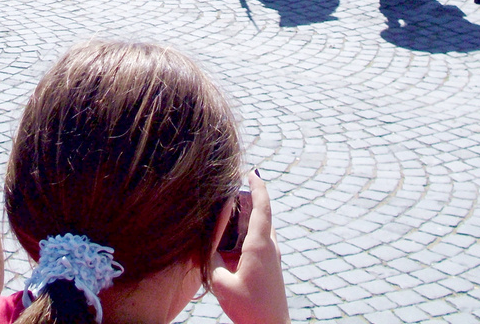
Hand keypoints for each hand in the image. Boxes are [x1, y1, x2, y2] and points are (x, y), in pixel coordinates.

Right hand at [211, 172, 289, 323]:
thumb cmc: (249, 308)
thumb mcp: (222, 283)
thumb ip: (213, 259)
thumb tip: (208, 243)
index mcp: (260, 245)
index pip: (262, 206)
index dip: (257, 186)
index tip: (251, 171)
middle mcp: (270, 246)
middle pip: (261, 214)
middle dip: (247, 201)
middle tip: (228, 193)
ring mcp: (272, 257)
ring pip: (260, 228)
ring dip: (246, 220)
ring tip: (226, 218)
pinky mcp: (270, 267)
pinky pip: (259, 242)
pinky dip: (246, 235)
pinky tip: (230, 244)